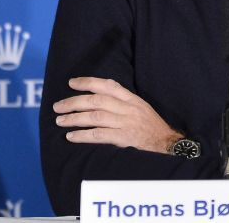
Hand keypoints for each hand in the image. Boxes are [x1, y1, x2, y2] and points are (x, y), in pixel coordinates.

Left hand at [53, 77, 180, 152]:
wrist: (170, 146)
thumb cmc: (152, 128)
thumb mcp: (141, 108)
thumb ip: (123, 101)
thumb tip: (99, 96)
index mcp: (132, 99)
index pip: (107, 85)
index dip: (88, 82)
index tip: (71, 83)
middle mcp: (128, 108)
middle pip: (96, 100)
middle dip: (74, 102)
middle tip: (58, 106)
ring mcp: (126, 123)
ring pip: (95, 117)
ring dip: (75, 118)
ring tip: (60, 121)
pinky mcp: (125, 138)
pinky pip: (100, 135)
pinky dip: (84, 135)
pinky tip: (72, 136)